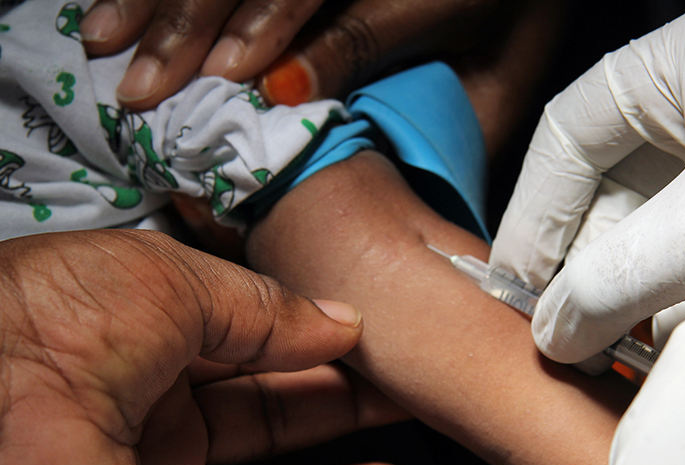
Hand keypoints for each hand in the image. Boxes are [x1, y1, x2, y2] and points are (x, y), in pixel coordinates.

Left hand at [0, 230, 407, 464]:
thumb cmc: (65, 318)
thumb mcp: (175, 283)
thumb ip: (265, 308)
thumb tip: (340, 321)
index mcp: (150, 333)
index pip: (252, 341)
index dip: (313, 341)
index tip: (373, 342)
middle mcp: (156, 408)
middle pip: (270, 407)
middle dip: (340, 400)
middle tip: (406, 393)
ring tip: (405, 455)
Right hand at [79, 0, 512, 109]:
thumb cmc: (516, 20)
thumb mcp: (505, 77)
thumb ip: (458, 117)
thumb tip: (390, 170)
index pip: (360, 18)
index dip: (304, 46)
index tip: (255, 87)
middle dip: (204, 30)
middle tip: (149, 94)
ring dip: (168, 3)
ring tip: (111, 49)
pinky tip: (123, 8)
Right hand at [490, 0, 684, 362]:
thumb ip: (616, 278)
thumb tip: (553, 330)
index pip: (570, 133)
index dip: (532, 208)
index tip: (515, 279)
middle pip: (604, 186)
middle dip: (582, 262)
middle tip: (561, 326)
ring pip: (645, 226)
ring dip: (625, 290)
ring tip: (610, 344)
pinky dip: (670, 297)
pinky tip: (661, 336)